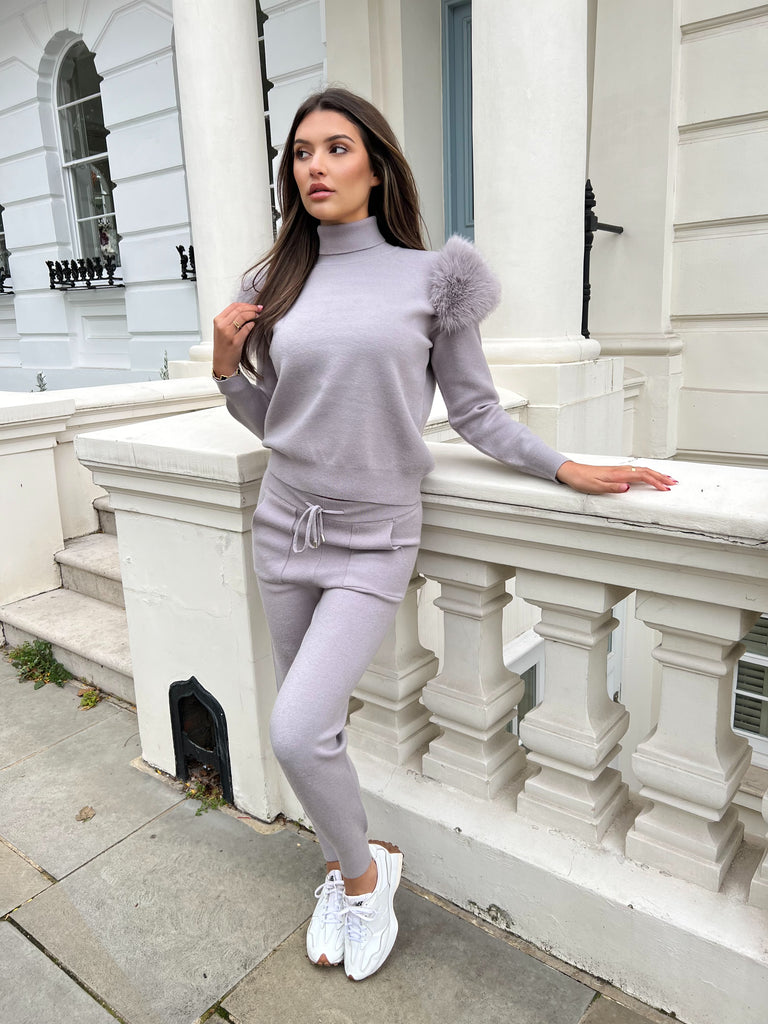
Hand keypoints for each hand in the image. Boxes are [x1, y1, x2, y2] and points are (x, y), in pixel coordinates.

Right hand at [212, 302, 262, 376]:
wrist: (222, 363)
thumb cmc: (224, 347)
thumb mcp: (222, 330)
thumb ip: (230, 319)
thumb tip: (246, 310)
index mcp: (218, 320)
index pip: (233, 306)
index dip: (246, 304)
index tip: (254, 306)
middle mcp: (221, 325)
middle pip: (239, 309)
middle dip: (252, 308)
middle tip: (259, 309)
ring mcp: (228, 333)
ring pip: (243, 316)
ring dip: (253, 314)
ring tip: (258, 316)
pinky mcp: (235, 341)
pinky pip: (247, 328)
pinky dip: (252, 325)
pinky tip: (254, 325)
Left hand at [555, 461, 677, 494]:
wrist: (573, 472)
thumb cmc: (582, 480)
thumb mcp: (596, 487)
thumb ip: (612, 487)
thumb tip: (627, 487)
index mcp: (618, 474)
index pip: (643, 476)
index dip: (656, 482)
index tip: (666, 488)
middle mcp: (621, 470)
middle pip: (646, 471)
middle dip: (661, 477)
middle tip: (674, 483)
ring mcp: (619, 470)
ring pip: (643, 470)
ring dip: (656, 474)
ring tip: (667, 479)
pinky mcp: (616, 471)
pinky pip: (637, 470)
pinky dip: (647, 473)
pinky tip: (649, 475)